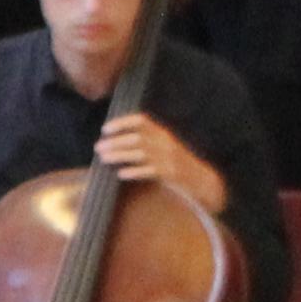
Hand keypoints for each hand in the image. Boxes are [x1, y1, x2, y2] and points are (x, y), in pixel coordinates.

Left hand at [89, 111, 214, 209]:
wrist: (202, 181)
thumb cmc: (177, 165)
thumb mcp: (164, 148)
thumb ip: (146, 141)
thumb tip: (117, 142)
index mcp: (163, 133)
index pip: (141, 120)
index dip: (121, 122)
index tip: (105, 129)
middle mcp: (165, 142)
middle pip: (137, 137)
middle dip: (115, 142)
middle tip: (98, 147)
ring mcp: (169, 157)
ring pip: (140, 153)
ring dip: (120, 155)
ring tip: (104, 158)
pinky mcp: (171, 173)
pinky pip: (150, 170)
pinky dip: (134, 171)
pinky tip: (121, 174)